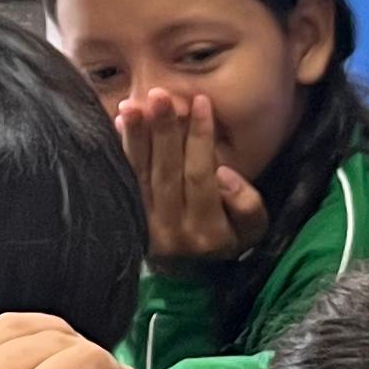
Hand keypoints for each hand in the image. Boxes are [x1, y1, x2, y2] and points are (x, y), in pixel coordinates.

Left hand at [119, 89, 264, 262]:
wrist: (187, 274)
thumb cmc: (225, 238)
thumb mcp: (251, 230)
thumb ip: (247, 204)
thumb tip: (224, 174)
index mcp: (209, 233)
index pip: (201, 176)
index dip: (200, 138)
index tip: (201, 101)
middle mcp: (174, 233)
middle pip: (167, 173)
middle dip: (163, 131)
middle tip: (160, 94)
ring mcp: (147, 229)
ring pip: (140, 177)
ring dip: (135, 139)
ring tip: (131, 106)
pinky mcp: (127, 221)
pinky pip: (124, 182)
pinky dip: (121, 152)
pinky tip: (118, 125)